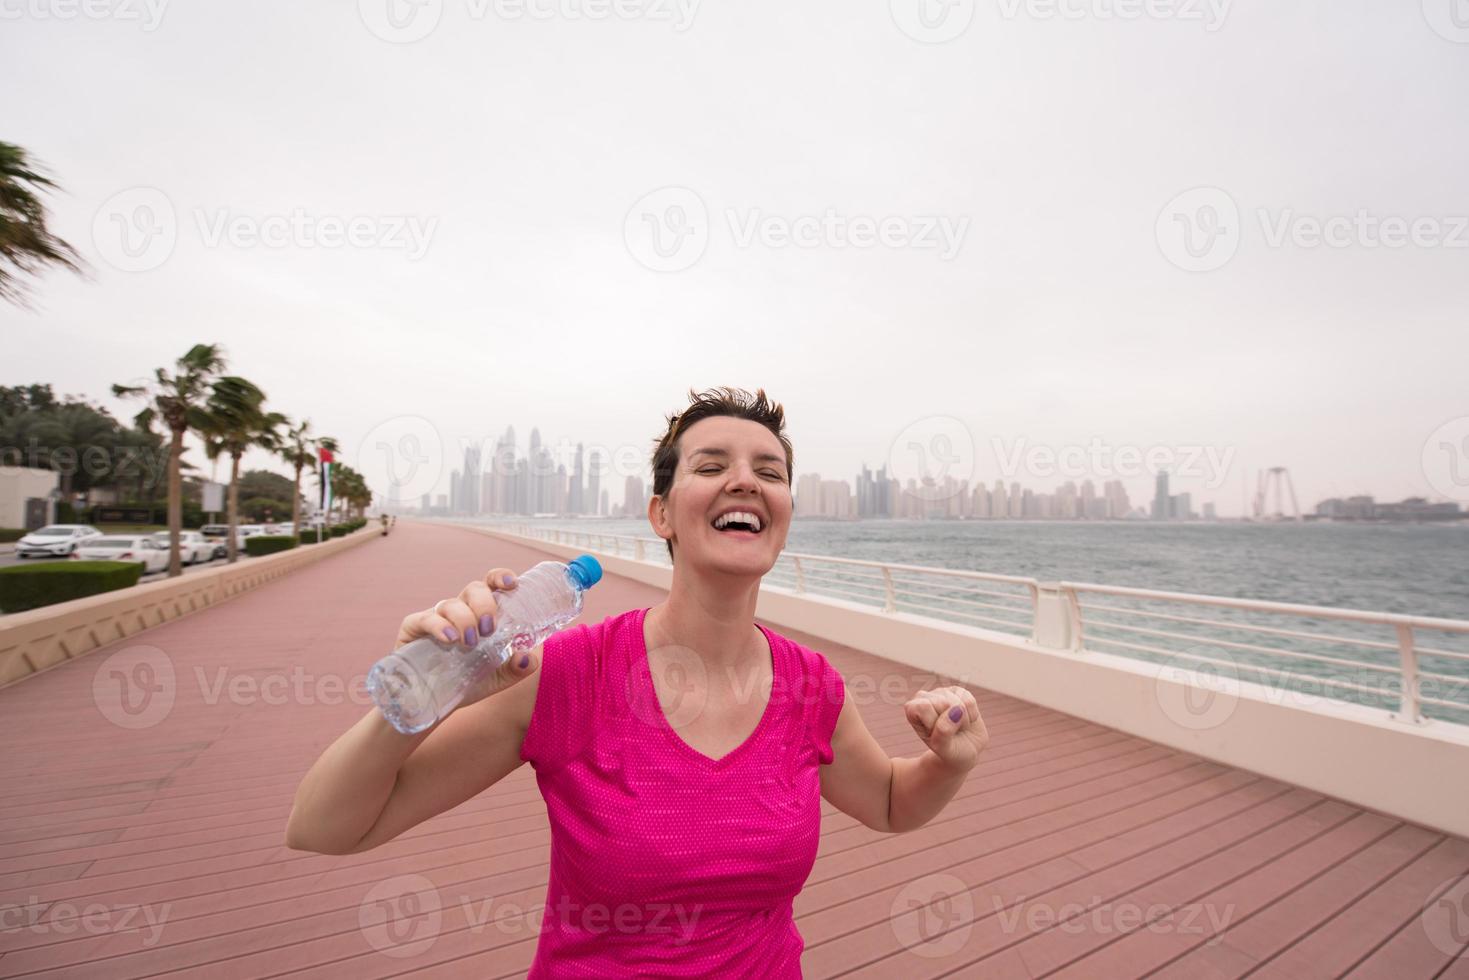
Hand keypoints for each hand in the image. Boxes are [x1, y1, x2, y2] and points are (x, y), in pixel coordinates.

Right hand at [393, 566, 536, 709]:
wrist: (430, 702)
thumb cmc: (465, 682)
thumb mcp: (496, 678)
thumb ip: (516, 669)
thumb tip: (529, 658)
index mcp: (481, 614)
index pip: (491, 585)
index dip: (500, 578)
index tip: (512, 584)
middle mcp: (460, 610)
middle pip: (474, 589)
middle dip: (485, 604)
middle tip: (489, 629)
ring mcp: (436, 617)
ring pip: (451, 604)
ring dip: (465, 620)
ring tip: (469, 643)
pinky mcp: (413, 628)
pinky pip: (425, 618)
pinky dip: (439, 626)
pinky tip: (449, 639)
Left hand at [903, 685, 989, 772]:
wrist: (964, 751)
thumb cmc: (948, 750)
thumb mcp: (942, 748)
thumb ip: (943, 732)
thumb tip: (955, 709)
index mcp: (912, 709)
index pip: (924, 707)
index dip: (935, 723)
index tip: (936, 734)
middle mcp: (924, 697)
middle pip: (943, 703)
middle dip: (951, 722)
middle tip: (949, 732)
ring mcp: (942, 692)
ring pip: (958, 702)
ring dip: (962, 721)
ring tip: (956, 727)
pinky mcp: (959, 692)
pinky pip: (970, 701)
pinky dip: (972, 716)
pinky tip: (964, 720)